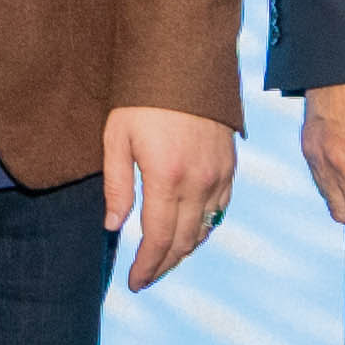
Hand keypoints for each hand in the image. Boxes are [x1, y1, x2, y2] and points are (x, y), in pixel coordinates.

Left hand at [104, 105, 240, 289]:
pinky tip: (189, 233)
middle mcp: (198, 182)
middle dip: (163, 265)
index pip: (158, 239)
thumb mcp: (117, 137)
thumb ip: (117, 185)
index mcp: (167, 178)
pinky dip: (204, 229)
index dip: (146, 266)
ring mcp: (219, 175)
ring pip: (205, 230)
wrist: (185, 62)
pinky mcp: (229, 165)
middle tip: (145, 278)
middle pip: (183, 242)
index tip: (134, 282)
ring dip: (184, 251)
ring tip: (163, 261)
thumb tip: (114, 226)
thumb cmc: (143, 97)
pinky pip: (221, 209)